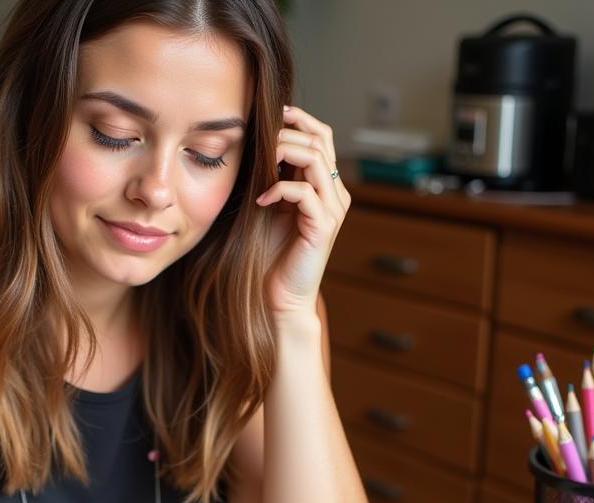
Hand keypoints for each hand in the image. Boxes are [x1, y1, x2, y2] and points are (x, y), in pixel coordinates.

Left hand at [255, 105, 350, 319]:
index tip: (274, 112)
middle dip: (288, 133)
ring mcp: (332, 211)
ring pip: (317, 161)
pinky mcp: (323, 228)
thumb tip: (259, 143)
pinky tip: (260, 201)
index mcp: (325, 187)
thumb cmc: (271, 255)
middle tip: (260, 139)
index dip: (301, 119)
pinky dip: (279, 189)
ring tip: (260, 162)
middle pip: (321, 142)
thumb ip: (273, 177)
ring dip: (284, 154)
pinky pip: (305, 192)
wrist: (279, 298)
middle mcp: (335, 195)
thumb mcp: (270, 207)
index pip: (323, 138)